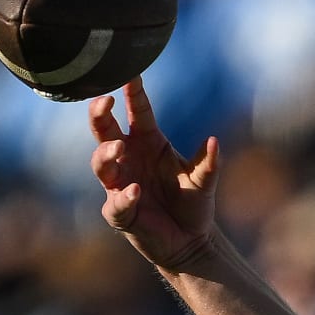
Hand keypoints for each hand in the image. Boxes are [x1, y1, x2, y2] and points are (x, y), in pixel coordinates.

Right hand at [87, 76, 220, 268]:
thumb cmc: (193, 203)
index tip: (129, 72)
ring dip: (107, 153)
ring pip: (101, 163)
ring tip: (119, 147)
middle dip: (99, 114)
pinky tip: (135, 191)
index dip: (132, 93)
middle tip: (103, 101)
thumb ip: (209, 163)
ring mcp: (120, 184)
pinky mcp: (119, 212)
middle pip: (104, 131)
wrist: (191, 241)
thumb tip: (214, 141)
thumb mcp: (204, 181)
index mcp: (148, 142)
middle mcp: (129, 158)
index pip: (137, 111)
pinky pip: (116, 202)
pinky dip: (124, 196)